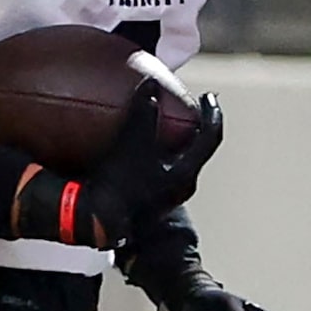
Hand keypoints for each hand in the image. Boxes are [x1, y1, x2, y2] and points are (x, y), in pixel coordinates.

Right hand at [86, 84, 224, 237]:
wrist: (98, 226)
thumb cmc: (119, 189)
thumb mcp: (131, 144)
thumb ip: (142, 113)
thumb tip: (151, 84)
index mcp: (185, 173)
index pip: (210, 138)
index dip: (211, 113)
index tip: (208, 97)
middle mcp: (180, 187)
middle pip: (196, 151)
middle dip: (193, 127)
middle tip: (187, 109)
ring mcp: (163, 198)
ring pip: (177, 163)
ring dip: (173, 143)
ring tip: (162, 126)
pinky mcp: (147, 203)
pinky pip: (159, 172)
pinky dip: (156, 156)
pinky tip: (138, 151)